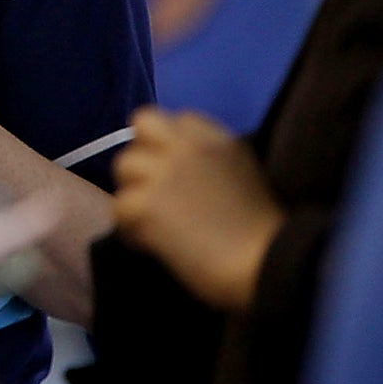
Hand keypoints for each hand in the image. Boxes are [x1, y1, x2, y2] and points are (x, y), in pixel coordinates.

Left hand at [112, 106, 283, 311]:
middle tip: (154, 187)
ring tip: (150, 219)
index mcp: (213, 137)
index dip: (166, 143)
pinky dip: (130, 228)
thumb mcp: (241, 172)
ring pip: (123, 166)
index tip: (172, 169)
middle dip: (145, 153)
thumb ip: (209, 157)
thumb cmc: (260, 230)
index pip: (170, 118)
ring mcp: (162, 172)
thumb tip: (177, 158)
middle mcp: (185, 146)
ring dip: (133, 190)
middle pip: (141, 128)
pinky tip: (148, 243)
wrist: (263, 265)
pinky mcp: (146, 204)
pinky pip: (119, 208)